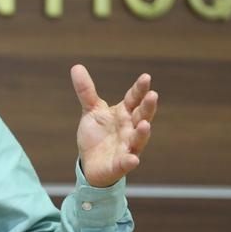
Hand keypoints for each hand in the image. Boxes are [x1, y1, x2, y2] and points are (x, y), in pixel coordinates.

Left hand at [71, 65, 157, 187]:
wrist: (90, 163)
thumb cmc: (97, 135)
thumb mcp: (91, 111)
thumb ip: (86, 91)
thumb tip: (76, 66)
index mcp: (124, 113)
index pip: (134, 99)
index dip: (140, 89)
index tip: (146, 77)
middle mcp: (130, 129)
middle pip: (142, 116)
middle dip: (148, 107)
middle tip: (153, 95)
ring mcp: (127, 147)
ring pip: (138, 139)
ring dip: (143, 133)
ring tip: (146, 125)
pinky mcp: (119, 165)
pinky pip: (126, 163)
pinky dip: (130, 161)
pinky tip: (132, 159)